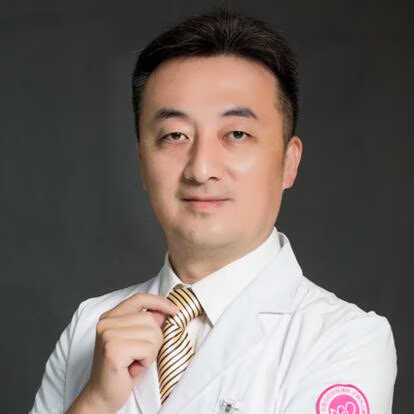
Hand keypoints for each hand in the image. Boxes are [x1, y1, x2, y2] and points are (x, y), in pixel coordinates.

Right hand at [79, 292, 178, 413]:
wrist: (102, 396)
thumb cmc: (121, 369)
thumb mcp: (136, 341)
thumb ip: (147, 323)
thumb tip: (164, 310)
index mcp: (110, 317)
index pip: (140, 298)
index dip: (160, 302)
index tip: (175, 309)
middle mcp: (106, 322)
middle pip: (150, 319)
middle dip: (154, 340)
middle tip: (139, 355)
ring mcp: (108, 335)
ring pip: (152, 334)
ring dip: (150, 352)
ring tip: (135, 362)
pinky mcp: (114, 350)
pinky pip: (148, 349)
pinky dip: (146, 361)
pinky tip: (132, 368)